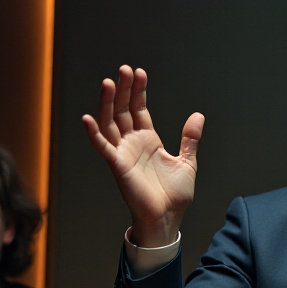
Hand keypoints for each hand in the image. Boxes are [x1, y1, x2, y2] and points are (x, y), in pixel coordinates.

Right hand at [82, 65, 204, 246]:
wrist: (168, 217)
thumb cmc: (174, 195)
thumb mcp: (187, 161)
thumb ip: (190, 138)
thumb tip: (198, 115)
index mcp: (148, 140)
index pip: (139, 109)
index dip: (138, 91)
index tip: (140, 73)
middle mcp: (132, 144)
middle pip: (123, 110)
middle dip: (123, 90)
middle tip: (124, 70)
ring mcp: (123, 154)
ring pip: (110, 123)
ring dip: (108, 103)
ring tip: (109, 83)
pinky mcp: (117, 166)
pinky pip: (102, 147)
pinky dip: (94, 133)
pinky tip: (88, 118)